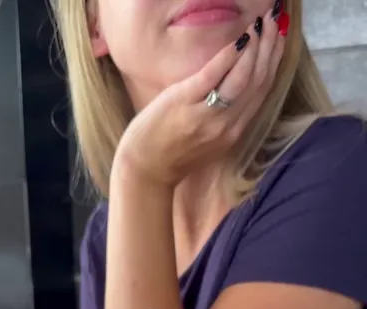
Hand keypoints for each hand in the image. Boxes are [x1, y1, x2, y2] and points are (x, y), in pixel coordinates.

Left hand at [113, 10, 284, 188]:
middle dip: (270, 48)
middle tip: (275, 21)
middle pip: (258, 81)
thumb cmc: (171, 154)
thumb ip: (225, 117)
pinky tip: (240, 38)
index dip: (275, 61)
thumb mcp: (208, 140)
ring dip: (256, 47)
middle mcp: (227, 125)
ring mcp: (207, 115)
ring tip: (261, 24)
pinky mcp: (186, 102)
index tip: (281, 37)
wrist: (145, 169)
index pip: (262, 91)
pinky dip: (230, 55)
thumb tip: (237, 84)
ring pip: (243, 77)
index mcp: (234, 132)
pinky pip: (214, 75)